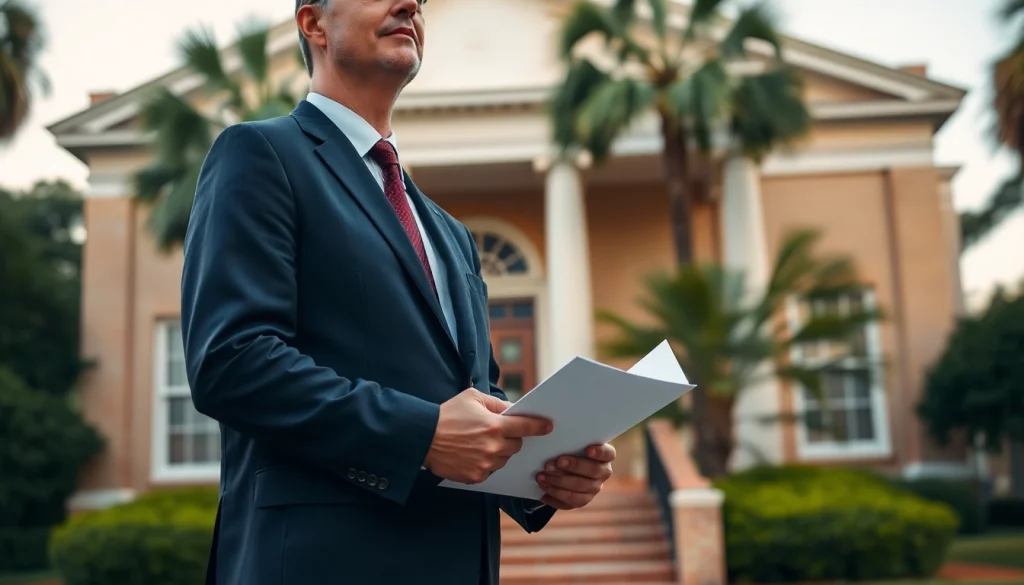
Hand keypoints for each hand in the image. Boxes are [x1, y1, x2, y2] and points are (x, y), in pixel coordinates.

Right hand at [424, 388, 551, 483]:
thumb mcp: (472, 398)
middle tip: (494, 432)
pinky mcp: (476, 477)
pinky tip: (470, 455)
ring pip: (504, 459)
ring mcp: (485, 464)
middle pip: (516, 445)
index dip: (539, 426)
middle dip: (510, 438)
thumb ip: (496, 403)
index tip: (548, 426)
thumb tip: (513, 410)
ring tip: (478, 443)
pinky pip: (490, 470)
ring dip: (498, 452)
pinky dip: (484, 463)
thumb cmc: (447, 414)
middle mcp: (493, 447)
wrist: (422, 437)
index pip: (526, 426)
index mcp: (495, 425)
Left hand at [535, 443, 615, 509]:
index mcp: (604, 456)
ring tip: (542, 476)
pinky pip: (571, 501)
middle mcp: (603, 473)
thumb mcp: (571, 443)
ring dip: (559, 482)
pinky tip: (543, 488)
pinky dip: (555, 495)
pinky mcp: (583, 500)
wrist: (564, 467)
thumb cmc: (569, 449)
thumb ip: (570, 441)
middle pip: (593, 471)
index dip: (600, 452)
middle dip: (573, 466)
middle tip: (556, 462)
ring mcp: (594, 488)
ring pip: (579, 488)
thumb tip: (553, 432)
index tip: (588, 450)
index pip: (608, 454)